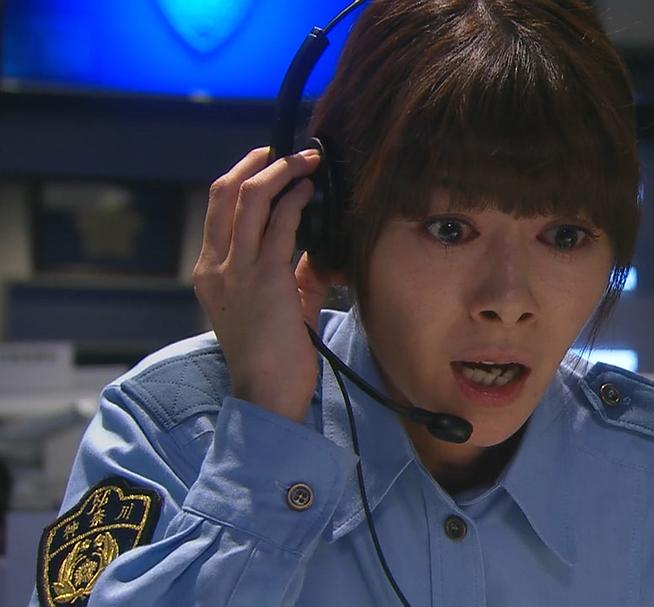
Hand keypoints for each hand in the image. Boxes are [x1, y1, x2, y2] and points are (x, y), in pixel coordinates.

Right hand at [192, 147, 332, 422]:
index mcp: (210, 270)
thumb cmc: (275, 355)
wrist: (268, 392)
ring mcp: (235, 269)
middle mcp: (215, 264)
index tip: (271, 162)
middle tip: (290, 150)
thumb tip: (315, 250)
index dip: (243, 176)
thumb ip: (292, 273)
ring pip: (249, 197)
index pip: (218, 207)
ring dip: (281, 171)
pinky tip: (311, 191)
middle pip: (225, 191)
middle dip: (259, 162)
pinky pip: (279, 223)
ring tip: (308, 160)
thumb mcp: (278, 304)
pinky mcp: (265, 277)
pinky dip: (296, 199)